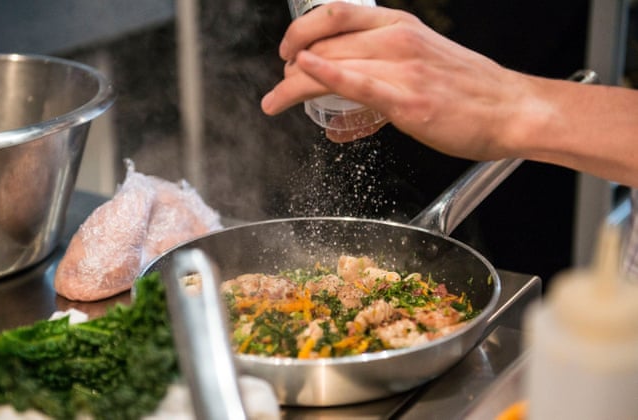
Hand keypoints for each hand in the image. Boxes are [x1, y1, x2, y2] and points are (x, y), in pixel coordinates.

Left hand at [261, 2, 522, 158]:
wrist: (512, 109)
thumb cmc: (470, 90)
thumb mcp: (422, 64)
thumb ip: (382, 79)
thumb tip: (343, 111)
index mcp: (400, 26)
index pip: (335, 17)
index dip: (301, 32)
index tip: (288, 52)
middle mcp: (398, 39)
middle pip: (325, 43)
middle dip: (291, 67)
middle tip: (279, 87)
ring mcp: (403, 68)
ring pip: (332, 63)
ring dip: (292, 84)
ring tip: (275, 100)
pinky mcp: (408, 99)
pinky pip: (358, 82)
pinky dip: (325, 76)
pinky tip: (301, 78)